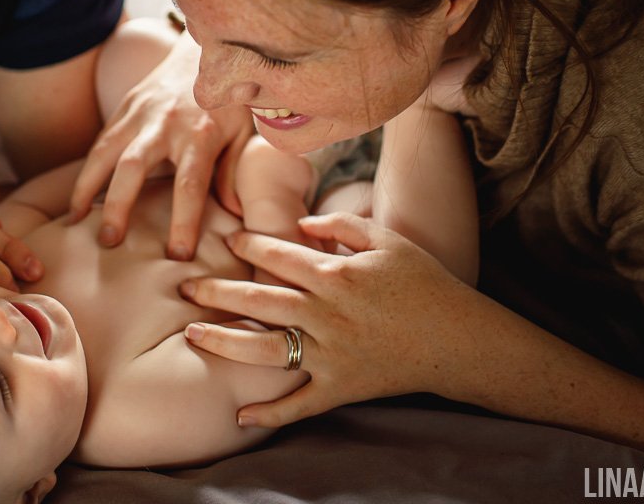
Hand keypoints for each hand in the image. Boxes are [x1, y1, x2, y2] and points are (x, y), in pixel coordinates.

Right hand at [70, 33, 253, 259]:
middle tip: (109, 242)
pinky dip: (87, 170)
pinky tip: (79, 197)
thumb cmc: (230, 100)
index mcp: (201, 133)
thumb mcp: (244, 134)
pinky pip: (101, 141)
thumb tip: (234, 215)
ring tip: (76, 221)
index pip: (190, 184)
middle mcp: (166, 122)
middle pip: (133, 167)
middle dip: (118, 206)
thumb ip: (235, 172)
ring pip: (104, 151)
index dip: (183, 222)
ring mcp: (140, 111)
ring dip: (86, 188)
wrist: (206, 48)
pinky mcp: (125, 106)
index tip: (178, 255)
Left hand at [179, 213, 482, 426]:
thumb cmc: (424, 282)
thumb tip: (302, 225)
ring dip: (224, 343)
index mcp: (336, 275)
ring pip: (266, 349)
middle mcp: (327, 314)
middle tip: (185, 286)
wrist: (458, 338)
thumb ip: (341, 227)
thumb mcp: (386, 241)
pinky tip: (241, 418)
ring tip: (191, 333)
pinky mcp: (341, 387)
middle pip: (258, 300)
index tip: (225, 240)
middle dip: (216, 292)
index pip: (278, 256)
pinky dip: (272, 414)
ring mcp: (331, 354)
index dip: (247, 246)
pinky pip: (300, 404)